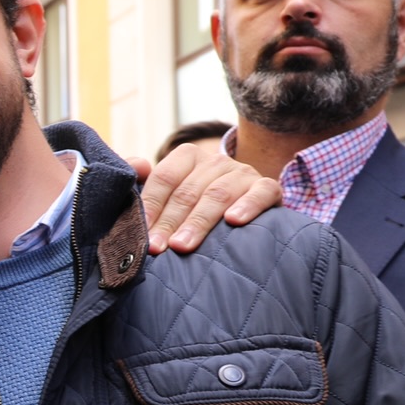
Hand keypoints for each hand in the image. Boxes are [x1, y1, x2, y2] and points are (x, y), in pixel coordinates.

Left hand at [133, 141, 282, 253]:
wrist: (245, 210)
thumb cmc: (196, 206)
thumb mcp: (170, 193)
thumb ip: (146, 181)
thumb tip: (136, 167)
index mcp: (188, 157)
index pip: (164, 178)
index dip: (151, 206)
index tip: (140, 233)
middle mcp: (216, 161)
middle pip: (188, 191)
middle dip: (169, 222)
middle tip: (156, 247)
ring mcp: (243, 172)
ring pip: (217, 195)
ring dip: (198, 221)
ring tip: (182, 245)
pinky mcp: (268, 187)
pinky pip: (260, 193)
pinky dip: (247, 206)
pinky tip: (234, 221)